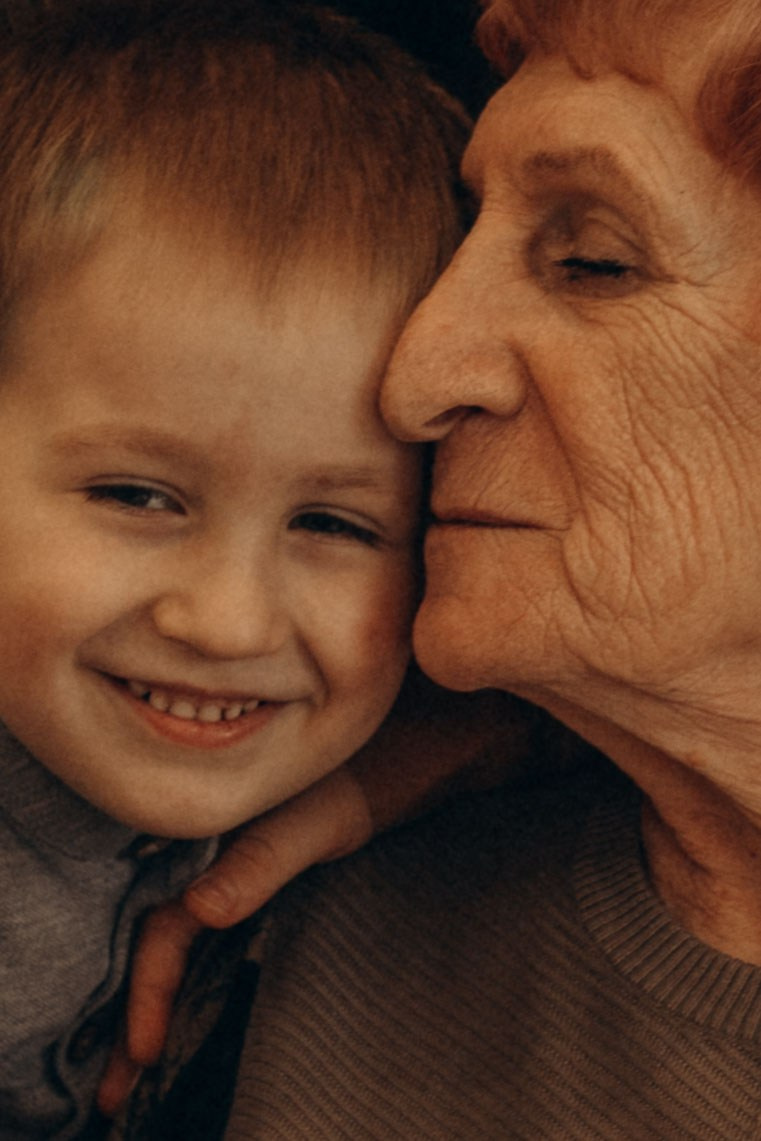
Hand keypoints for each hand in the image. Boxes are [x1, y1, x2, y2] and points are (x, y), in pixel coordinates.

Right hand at [99, 677, 564, 1112]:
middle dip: (136, 1012)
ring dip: (163, 1002)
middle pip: (161, 938)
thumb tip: (201, 911)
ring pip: (186, 941)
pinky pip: (219, 935)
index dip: (148, 989)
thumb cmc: (385, 772)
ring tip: (137, 1074)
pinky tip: (192, 1014)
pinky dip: (199, 979)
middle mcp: (219, 846)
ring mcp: (243, 862)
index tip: (145, 1054)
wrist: (437, 744)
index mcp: (215, 827)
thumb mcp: (322, 817)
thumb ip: (263, 859)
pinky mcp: (271, 875)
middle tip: (113, 1096)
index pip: (164, 922)